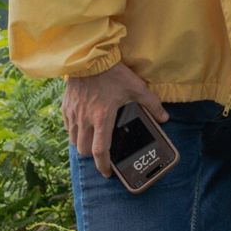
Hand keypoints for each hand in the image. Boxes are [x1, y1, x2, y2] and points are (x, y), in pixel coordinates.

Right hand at [63, 62, 167, 178]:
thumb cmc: (113, 73)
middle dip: (93, 157)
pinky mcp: (66, 107)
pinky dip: (75, 132)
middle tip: (102, 155)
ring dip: (83, 145)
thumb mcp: (137, 87)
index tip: (108, 172)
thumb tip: (165, 118)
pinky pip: (68, 127)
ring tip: (93, 141)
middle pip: (84, 150)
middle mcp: (85, 120)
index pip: (100, 151)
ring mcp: (73, 114)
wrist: (89, 57)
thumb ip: (152, 104)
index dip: (103, 166)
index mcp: (102, 118)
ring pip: (73, 141)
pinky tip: (84, 126)